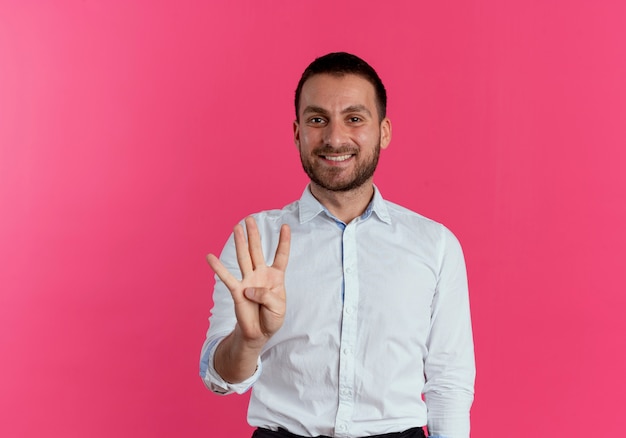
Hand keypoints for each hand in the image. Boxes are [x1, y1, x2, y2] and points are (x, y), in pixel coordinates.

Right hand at [207, 217, 290, 348]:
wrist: (259, 332)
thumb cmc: (271, 317)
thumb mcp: (279, 308)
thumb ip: (267, 296)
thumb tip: (248, 289)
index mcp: (275, 277)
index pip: (281, 255)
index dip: (284, 242)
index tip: (285, 226)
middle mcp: (260, 274)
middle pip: (257, 250)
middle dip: (254, 234)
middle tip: (249, 219)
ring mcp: (248, 281)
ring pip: (244, 258)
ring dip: (240, 243)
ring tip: (236, 227)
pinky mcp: (237, 291)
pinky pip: (227, 278)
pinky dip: (218, 268)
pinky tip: (210, 257)